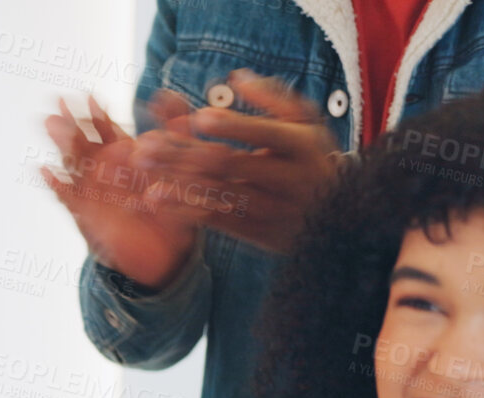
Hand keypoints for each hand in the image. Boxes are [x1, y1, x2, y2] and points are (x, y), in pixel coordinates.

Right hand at [41, 92, 199, 288]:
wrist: (164, 255)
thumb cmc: (171, 210)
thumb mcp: (180, 168)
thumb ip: (177, 133)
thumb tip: (170, 98)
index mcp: (124, 157)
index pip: (106, 130)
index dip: (97, 113)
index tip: (89, 96)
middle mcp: (103, 171)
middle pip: (83, 141)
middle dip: (71, 121)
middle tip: (59, 102)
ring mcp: (92, 192)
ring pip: (72, 163)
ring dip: (61, 144)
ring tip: (51, 125)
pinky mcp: (87, 215)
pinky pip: (68, 198)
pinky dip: (57, 185)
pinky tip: (47, 171)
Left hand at [132, 69, 340, 251]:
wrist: (340, 218)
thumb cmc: (311, 158)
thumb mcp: (305, 123)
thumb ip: (274, 98)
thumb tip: (236, 77)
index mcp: (301, 146)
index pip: (265, 134)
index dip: (232, 126)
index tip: (199, 117)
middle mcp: (288, 179)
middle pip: (230, 164)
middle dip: (185, 152)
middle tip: (148, 143)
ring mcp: (273, 209)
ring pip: (219, 194)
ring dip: (176, 180)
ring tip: (144, 167)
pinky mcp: (258, 233)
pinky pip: (217, 222)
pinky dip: (184, 209)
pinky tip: (156, 197)